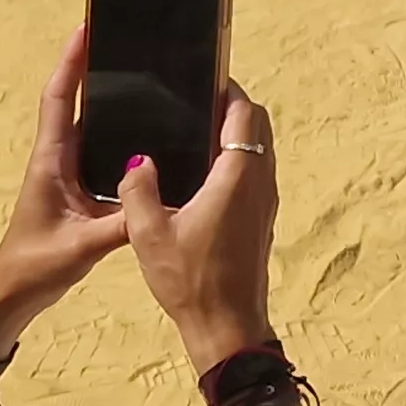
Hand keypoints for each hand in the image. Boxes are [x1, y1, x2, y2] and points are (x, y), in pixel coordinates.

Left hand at [0, 29, 134, 355]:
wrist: (13, 296)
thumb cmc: (35, 267)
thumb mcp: (82, 246)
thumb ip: (122, 224)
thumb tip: (164, 196)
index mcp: (52, 160)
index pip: (59, 100)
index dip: (71, 63)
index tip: (87, 28)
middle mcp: (61, 158)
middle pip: (78, 101)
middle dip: (97, 67)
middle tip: (131, 40)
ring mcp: (72, 172)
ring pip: (94, 123)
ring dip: (114, 97)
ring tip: (151, 74)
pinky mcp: (84, 188)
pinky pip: (107, 148)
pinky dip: (125, 130)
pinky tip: (156, 129)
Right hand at [117, 82, 276, 369]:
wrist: (227, 324)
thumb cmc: (189, 280)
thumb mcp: (149, 234)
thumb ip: (139, 190)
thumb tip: (138, 161)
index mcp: (238, 176)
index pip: (245, 114)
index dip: (228, 91)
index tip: (205, 80)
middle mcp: (261, 181)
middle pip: (258, 126)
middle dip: (234, 107)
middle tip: (197, 102)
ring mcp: (266, 200)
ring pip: (261, 148)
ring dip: (239, 133)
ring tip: (197, 130)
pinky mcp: (263, 217)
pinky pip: (257, 171)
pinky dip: (239, 158)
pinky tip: (204, 171)